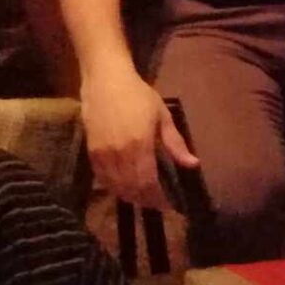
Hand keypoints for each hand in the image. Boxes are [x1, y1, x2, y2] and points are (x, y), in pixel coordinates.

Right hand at [80, 61, 196, 208]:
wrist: (106, 81)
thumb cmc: (138, 94)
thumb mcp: (162, 115)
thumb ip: (175, 143)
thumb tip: (193, 164)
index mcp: (140, 145)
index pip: (149, 183)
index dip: (158, 198)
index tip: (169, 204)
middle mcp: (119, 154)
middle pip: (132, 189)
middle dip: (146, 200)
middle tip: (158, 202)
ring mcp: (103, 155)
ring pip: (116, 187)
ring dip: (130, 196)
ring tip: (143, 197)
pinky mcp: (91, 153)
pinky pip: (103, 179)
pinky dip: (114, 188)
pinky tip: (124, 187)